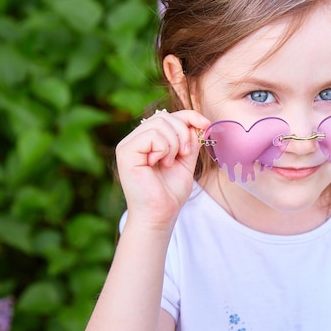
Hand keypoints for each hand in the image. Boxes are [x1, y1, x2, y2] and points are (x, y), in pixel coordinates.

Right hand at [115, 109, 210, 231]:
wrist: (161, 214)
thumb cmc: (170, 192)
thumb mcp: (186, 161)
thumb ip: (190, 141)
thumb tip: (201, 122)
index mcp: (148, 140)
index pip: (168, 116)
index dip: (189, 116)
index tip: (206, 124)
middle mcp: (135, 139)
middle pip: (164, 116)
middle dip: (183, 133)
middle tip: (184, 154)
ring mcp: (128, 144)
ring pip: (159, 123)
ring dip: (173, 143)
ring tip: (170, 162)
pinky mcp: (125, 151)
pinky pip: (152, 135)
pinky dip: (164, 148)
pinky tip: (160, 163)